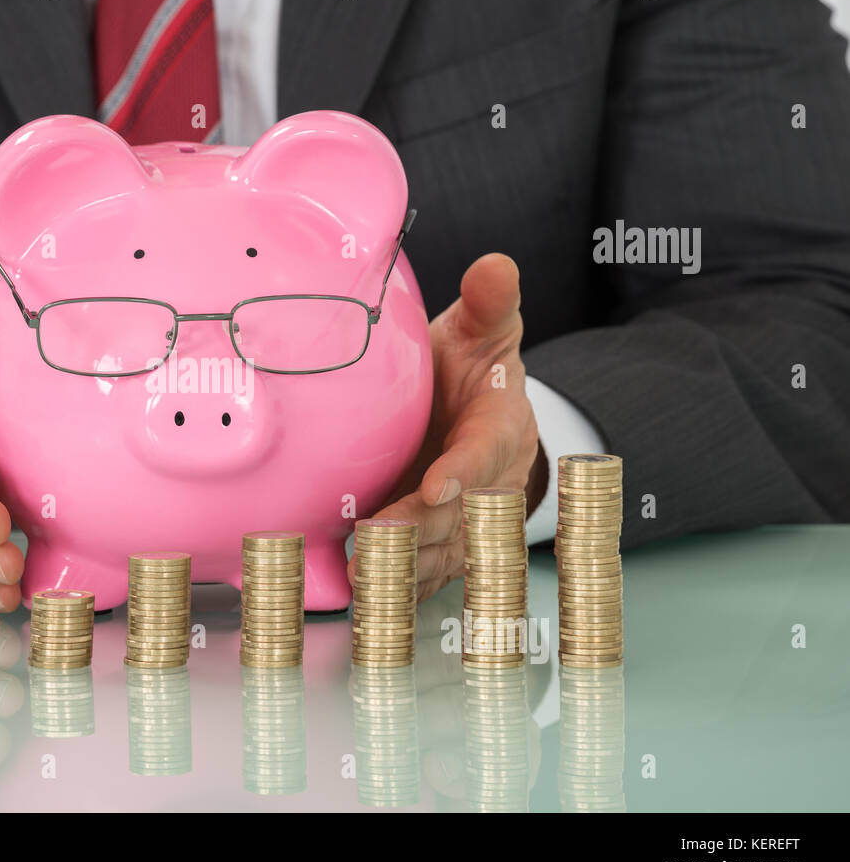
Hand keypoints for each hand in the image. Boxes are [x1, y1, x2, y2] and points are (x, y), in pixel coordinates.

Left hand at [351, 253, 544, 601]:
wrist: (476, 415)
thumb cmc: (474, 370)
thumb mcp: (484, 332)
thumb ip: (490, 305)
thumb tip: (494, 265)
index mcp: (500, 429)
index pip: (483, 452)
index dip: (464, 472)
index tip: (438, 485)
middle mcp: (490, 485)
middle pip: (458, 516)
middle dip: (418, 530)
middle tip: (373, 539)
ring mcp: (468, 523)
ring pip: (442, 555)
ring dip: (403, 569)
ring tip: (360, 575)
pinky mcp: (444, 548)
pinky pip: (425, 575)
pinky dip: (398, 589)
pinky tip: (362, 596)